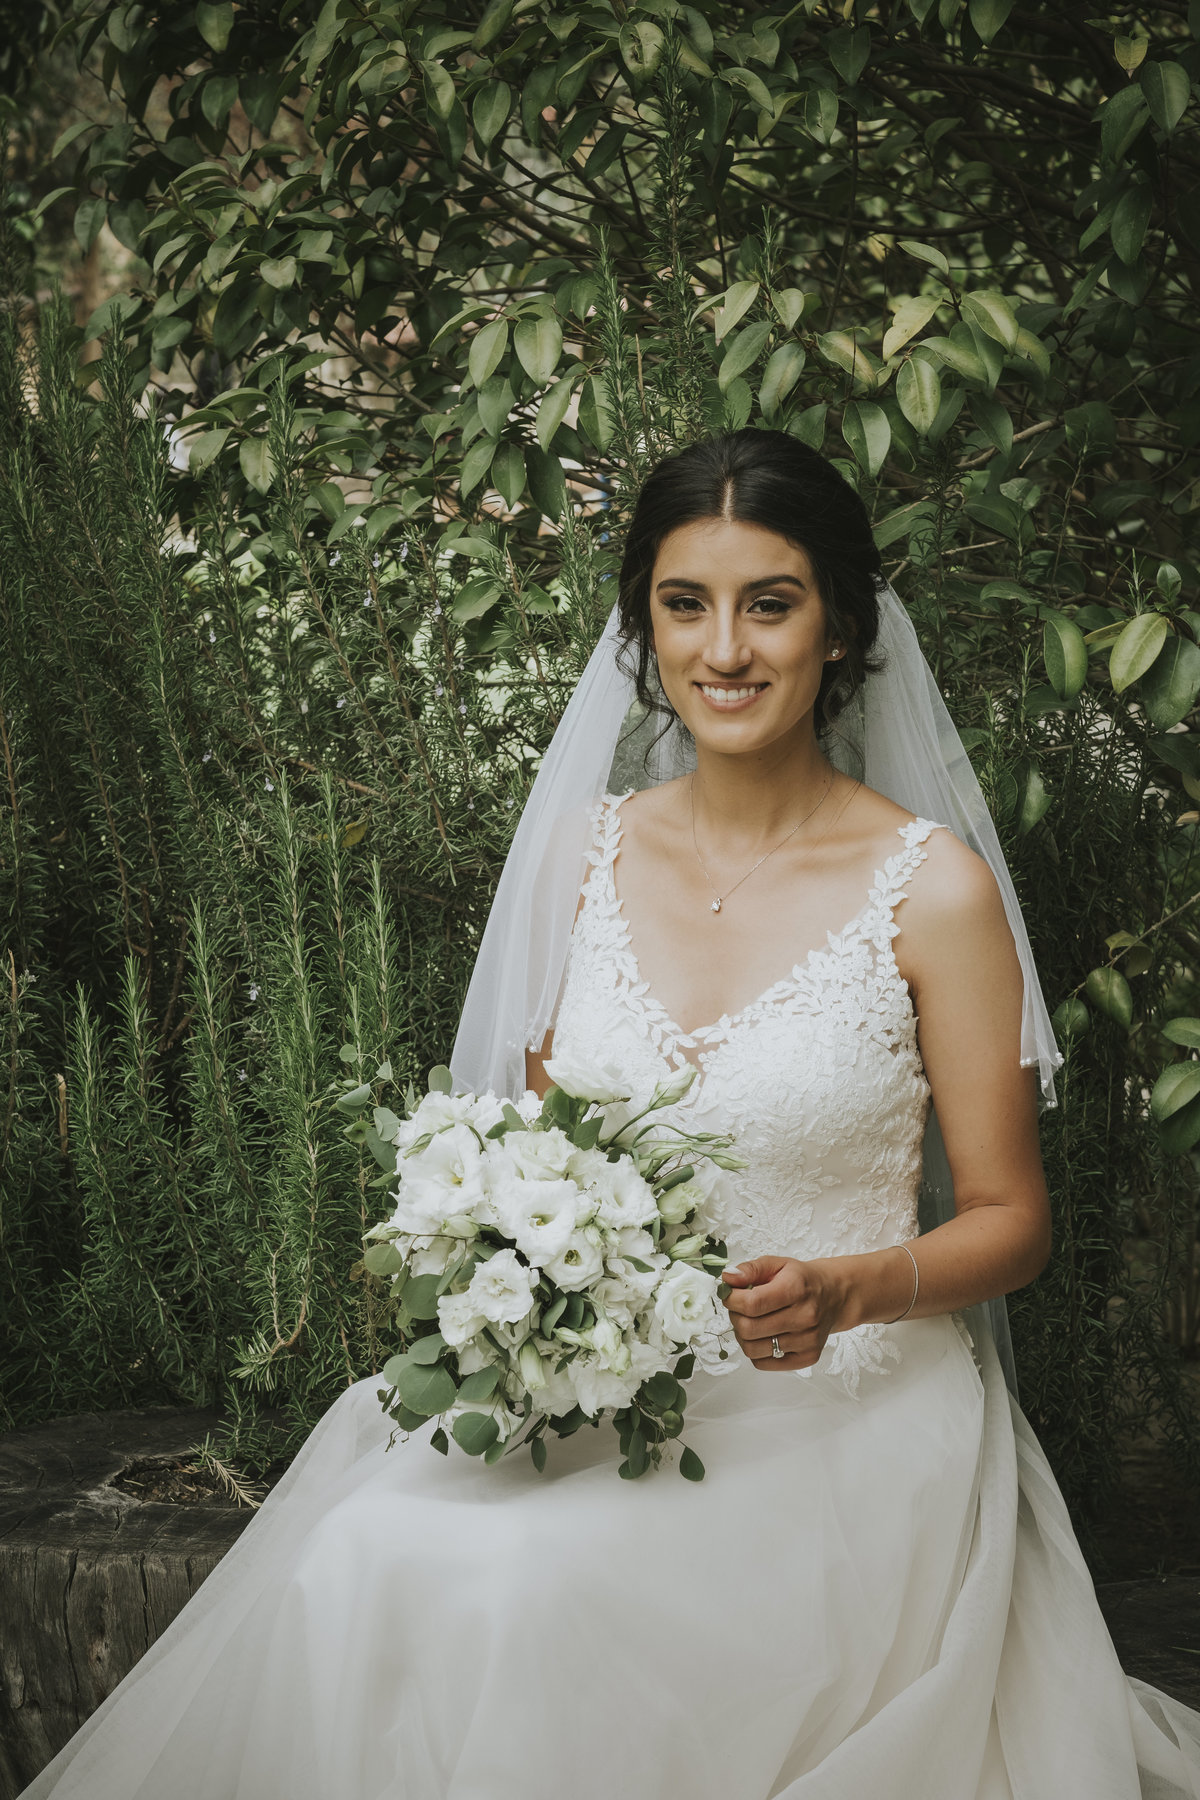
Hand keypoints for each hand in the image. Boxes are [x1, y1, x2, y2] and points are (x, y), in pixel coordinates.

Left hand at [721, 1255, 844, 1371]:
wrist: (833, 1296)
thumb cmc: (801, 1280)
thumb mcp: (777, 1264)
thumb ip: (750, 1269)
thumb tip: (728, 1278)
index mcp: (796, 1289)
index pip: (752, 1303)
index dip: (732, 1300)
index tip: (730, 1295)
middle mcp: (805, 1317)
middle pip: (749, 1329)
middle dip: (735, 1317)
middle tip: (739, 1309)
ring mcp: (807, 1341)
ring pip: (753, 1349)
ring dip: (743, 1336)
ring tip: (750, 1322)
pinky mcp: (807, 1358)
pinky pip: (764, 1364)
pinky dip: (755, 1352)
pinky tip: (762, 1336)